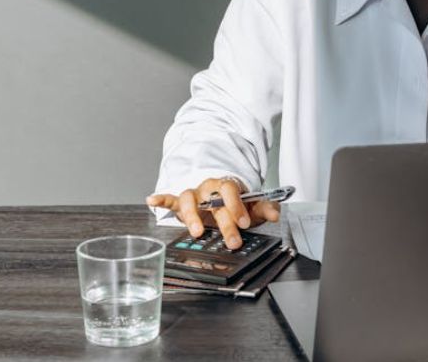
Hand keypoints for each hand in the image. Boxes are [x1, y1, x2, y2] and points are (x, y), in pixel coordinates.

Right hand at [146, 177, 281, 249]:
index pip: (231, 191)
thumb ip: (266, 208)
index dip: (237, 205)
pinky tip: (152, 200)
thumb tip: (276, 214)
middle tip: (232, 240)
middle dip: (224, 223)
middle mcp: (210, 188)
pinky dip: (161, 199)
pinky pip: (170, 199)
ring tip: (197, 232)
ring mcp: (195, 195)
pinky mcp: (181, 204)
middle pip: (213, 201)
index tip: (244, 222)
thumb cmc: (237, 204)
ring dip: (192, 215)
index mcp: (228, 186)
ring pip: (188, 199)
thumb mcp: (254, 207)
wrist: (223, 199)